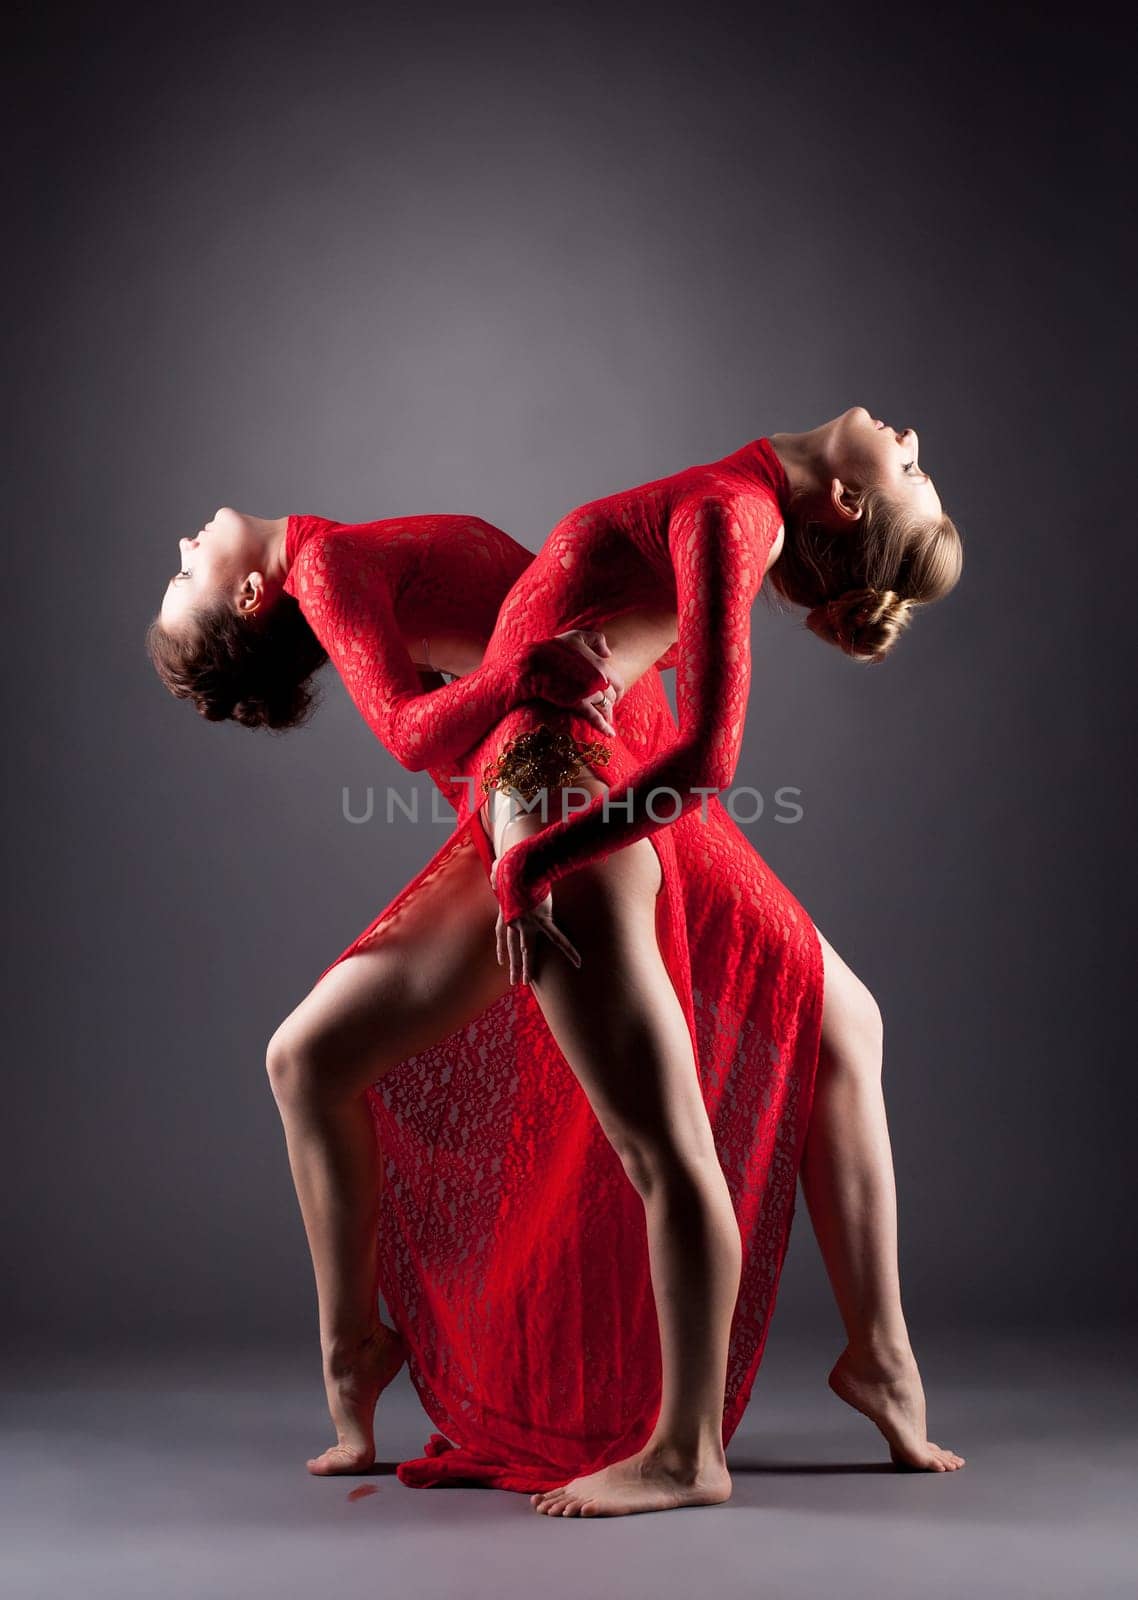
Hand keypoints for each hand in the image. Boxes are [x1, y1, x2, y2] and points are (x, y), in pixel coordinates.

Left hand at [490, 854, 580, 984]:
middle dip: (514, 966)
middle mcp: (515, 921)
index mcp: (506, 912)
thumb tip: (495, 874)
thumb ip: (498, 877)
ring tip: (526, 982)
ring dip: (526, 966)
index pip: (501, 934)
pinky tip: (577, 961)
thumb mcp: (500, 872)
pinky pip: (557, 938)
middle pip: (513, 948)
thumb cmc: (511, 864)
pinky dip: (568, 949)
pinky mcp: (543, 920)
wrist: (519, 865)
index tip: (502, 962)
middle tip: (514, 981)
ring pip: (527, 949)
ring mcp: (528, 923)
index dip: (502, 949)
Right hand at [554, 628, 624, 736]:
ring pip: (605, 708)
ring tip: (607, 720)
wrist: (534, 663)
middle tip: (606, 708)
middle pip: (611, 697)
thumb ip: (598, 641)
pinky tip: (610, 734)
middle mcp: (599, 680)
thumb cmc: (555, 648)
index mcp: (601, 665)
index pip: (618, 683)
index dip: (618, 691)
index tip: (614, 695)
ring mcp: (589, 693)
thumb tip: (609, 654)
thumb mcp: (577, 636)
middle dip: (610, 703)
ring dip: (606, 714)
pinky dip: (604, 727)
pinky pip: (595, 718)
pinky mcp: (577, 703)